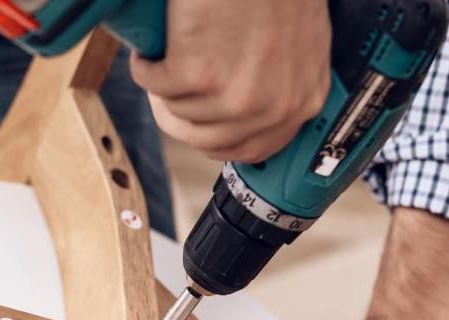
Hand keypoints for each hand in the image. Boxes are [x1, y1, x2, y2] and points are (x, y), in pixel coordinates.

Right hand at [130, 0, 330, 162]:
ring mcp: (235, 96)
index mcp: (303, 99)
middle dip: (181, 116)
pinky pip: (153, 84)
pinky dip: (146, 65)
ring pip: (177, 113)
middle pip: (207, 139)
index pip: (254, 149)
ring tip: (165, 58)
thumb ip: (282, 80)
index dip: (218, 138)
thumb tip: (246, 108)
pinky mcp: (196, 75)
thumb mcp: (298, 41)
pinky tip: (151, 50)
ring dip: (163, 88)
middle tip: (169, 90)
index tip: (199, 124)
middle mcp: (272, 106)